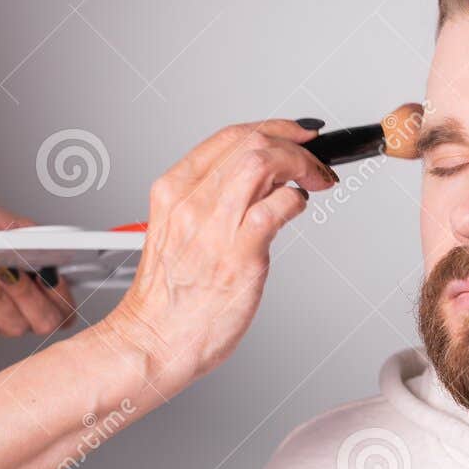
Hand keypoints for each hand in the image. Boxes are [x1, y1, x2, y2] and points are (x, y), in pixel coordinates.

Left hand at [0, 173, 78, 338]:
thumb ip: (21, 230)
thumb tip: (48, 246)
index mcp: (34, 275)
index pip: (65, 304)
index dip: (63, 295)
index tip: (50, 273)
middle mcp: (17, 301)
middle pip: (45, 322)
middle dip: (28, 295)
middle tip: (8, 270)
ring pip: (11, 325)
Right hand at [97, 120, 338, 393]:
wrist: (153, 341)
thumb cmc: (169, 298)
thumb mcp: (179, 232)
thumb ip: (213, 202)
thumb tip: (262, 182)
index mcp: (173, 191)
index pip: (228, 136)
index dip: (273, 128)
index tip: (296, 134)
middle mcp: (191, 203)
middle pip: (250, 142)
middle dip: (294, 142)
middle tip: (314, 160)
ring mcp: (213, 227)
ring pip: (262, 163)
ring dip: (301, 164)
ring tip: (315, 180)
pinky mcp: (238, 255)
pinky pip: (277, 207)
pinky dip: (297, 199)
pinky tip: (299, 207)